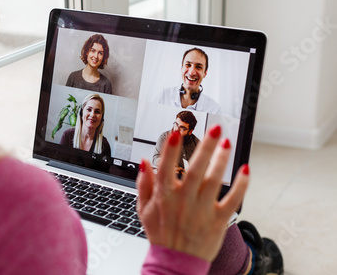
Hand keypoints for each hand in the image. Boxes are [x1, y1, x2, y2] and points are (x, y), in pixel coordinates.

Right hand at [136, 125, 248, 261]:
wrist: (175, 262)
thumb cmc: (161, 233)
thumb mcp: (143, 209)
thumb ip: (144, 184)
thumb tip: (145, 162)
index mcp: (165, 196)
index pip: (167, 167)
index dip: (171, 149)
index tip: (177, 133)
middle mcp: (184, 200)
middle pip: (196, 168)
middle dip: (206, 146)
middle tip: (215, 128)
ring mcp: (202, 210)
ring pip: (215, 180)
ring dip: (222, 159)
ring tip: (227, 142)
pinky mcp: (218, 220)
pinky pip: (233, 200)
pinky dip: (241, 185)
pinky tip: (245, 170)